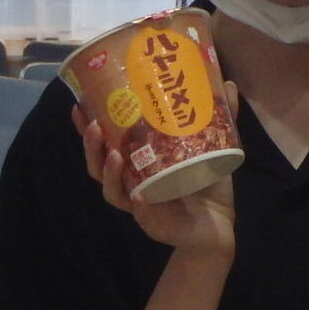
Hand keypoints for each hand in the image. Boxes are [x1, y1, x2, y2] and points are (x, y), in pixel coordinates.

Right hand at [72, 83, 236, 260]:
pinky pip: (141, 213)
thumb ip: (219, 119)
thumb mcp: (213, 148)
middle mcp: (133, 181)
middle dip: (91, 145)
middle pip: (98, 165)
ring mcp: (140, 203)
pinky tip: (140, 194)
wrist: (220, 225)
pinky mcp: (154, 222)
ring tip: (113, 154)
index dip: (88, 128)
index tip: (80, 105)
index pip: (106, 143)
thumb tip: (229, 84)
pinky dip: (139, 203)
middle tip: (92, 123)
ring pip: (111, 189)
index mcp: (138, 162)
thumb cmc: (209, 184)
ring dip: (108, 171)